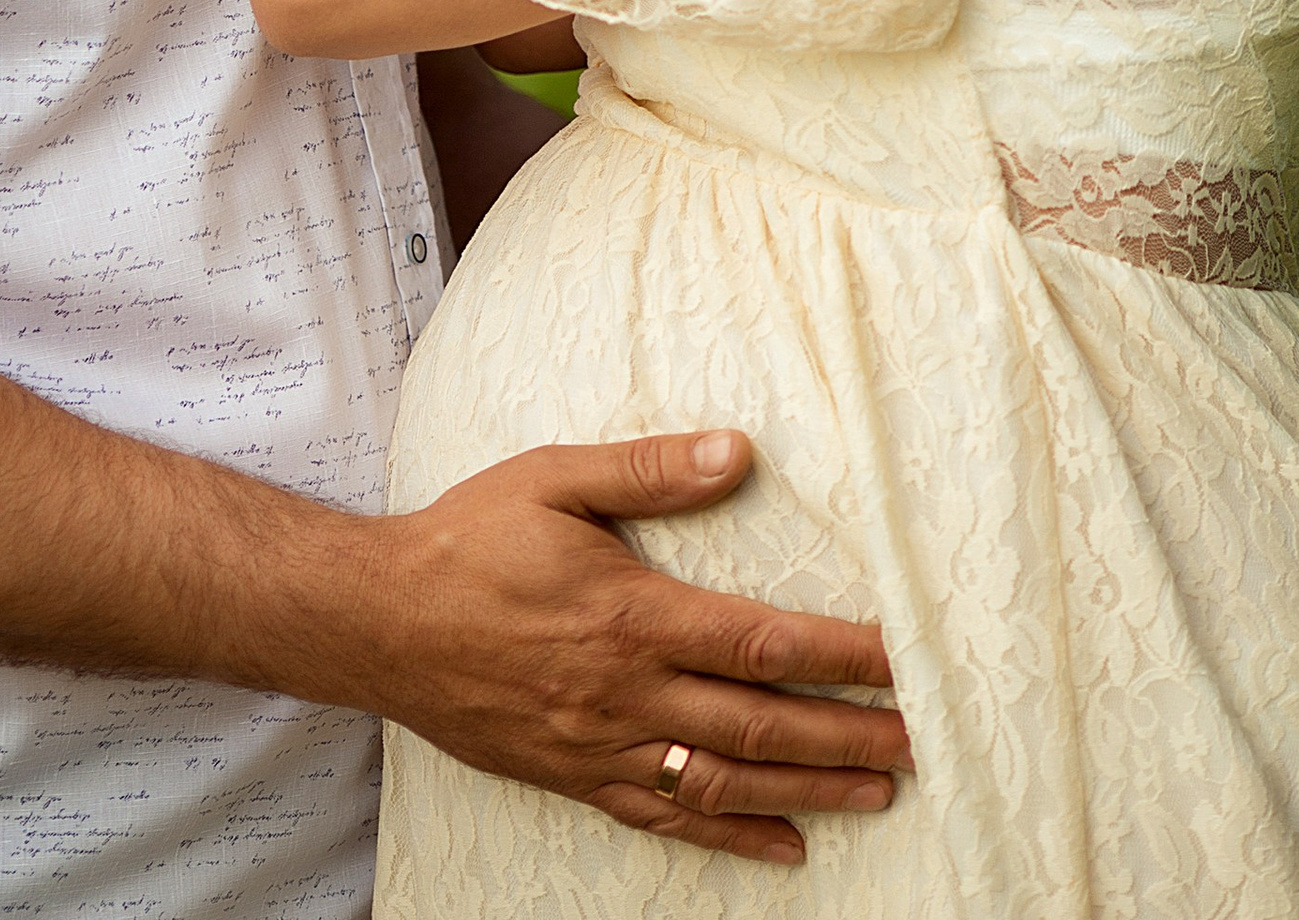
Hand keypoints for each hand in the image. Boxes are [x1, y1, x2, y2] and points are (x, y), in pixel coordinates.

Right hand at [352, 429, 904, 867]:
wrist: (380, 621)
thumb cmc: (468, 538)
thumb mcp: (553, 478)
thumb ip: (649, 469)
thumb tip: (737, 451)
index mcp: (632, 614)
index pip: (761, 642)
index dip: (839, 653)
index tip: (900, 658)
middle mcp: (627, 693)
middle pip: (759, 726)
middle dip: (847, 734)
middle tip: (919, 741)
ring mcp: (602, 747)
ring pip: (725, 783)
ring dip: (809, 790)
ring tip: (878, 791)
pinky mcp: (576, 778)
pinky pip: (667, 820)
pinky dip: (731, 836)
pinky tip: (784, 845)